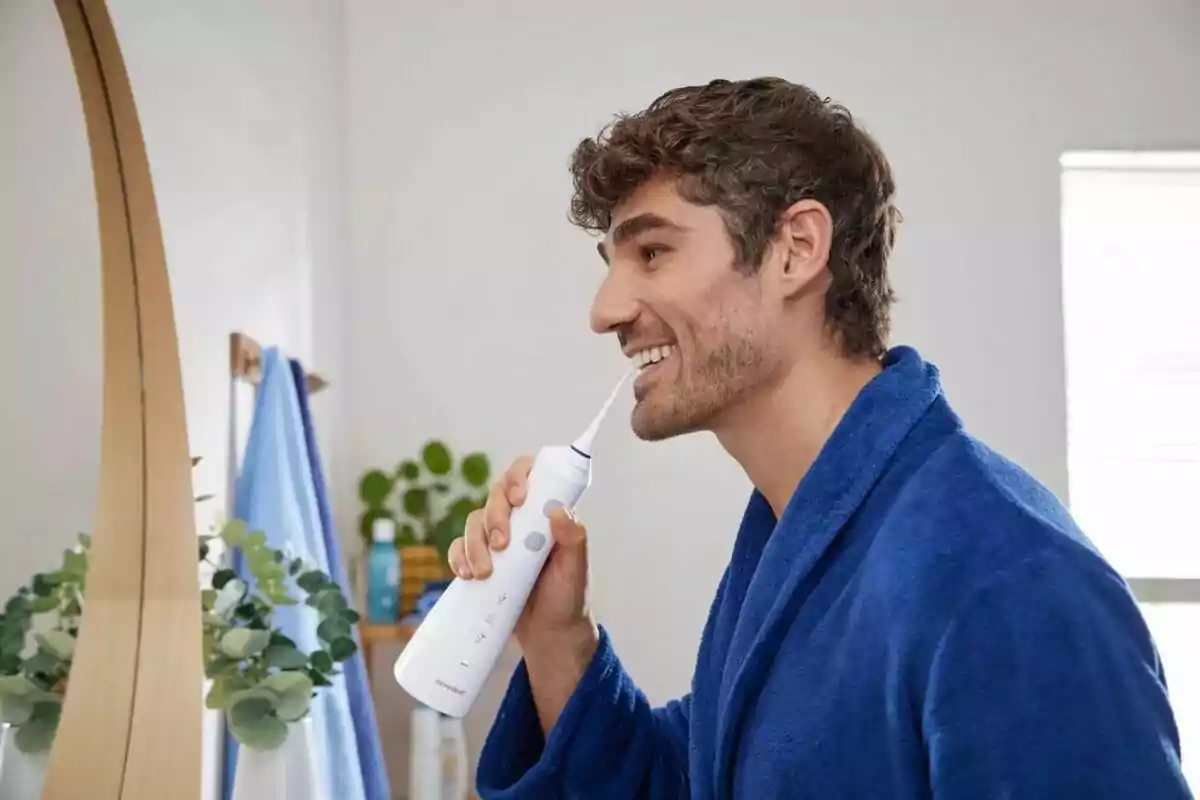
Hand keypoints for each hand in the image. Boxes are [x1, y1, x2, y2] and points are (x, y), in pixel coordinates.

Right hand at [447, 455, 596, 653]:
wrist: (550, 637)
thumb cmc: (568, 599)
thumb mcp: (576, 571)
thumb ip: (573, 540)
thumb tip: (560, 511)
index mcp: (545, 516)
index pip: (530, 477)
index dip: (519, 477)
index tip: (518, 498)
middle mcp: (520, 522)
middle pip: (495, 496)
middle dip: (494, 517)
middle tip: (502, 545)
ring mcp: (497, 541)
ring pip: (474, 522)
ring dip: (474, 543)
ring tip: (484, 573)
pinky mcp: (480, 561)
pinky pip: (459, 548)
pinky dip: (458, 557)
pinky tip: (467, 575)